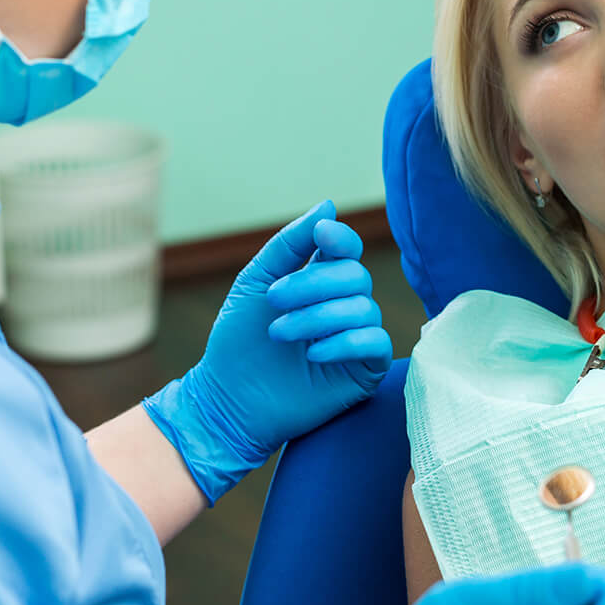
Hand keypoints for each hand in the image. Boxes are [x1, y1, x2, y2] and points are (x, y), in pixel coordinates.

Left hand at [143, 201, 391, 502]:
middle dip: (312, 284)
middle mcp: (343, 305)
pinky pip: (375, 342)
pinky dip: (344, 343)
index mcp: (319, 280)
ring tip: (280, 334)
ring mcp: (356, 337)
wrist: (230, 399)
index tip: (321, 235)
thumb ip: (289, 244)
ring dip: (316, 317)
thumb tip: (328, 205)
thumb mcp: (255, 283)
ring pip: (362, 308)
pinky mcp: (364, 370)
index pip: (347, 249)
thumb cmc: (237, 343)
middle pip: (355, 275)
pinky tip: (312, 355)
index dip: (341, 237)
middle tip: (273, 302)